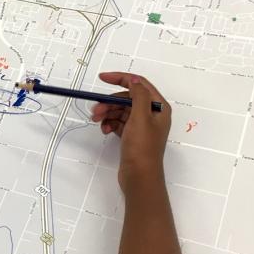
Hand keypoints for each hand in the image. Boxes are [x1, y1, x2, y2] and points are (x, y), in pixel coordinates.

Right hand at [90, 72, 170, 193]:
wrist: (139, 176)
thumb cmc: (142, 148)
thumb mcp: (141, 118)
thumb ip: (138, 96)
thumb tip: (134, 81)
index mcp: (158, 107)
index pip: (139, 84)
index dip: (120, 79)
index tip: (102, 78)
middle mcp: (151, 114)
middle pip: (127, 99)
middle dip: (110, 102)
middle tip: (95, 110)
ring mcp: (141, 126)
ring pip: (120, 111)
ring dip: (107, 113)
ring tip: (97, 121)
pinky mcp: (132, 136)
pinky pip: (118, 122)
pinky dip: (110, 124)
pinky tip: (104, 130)